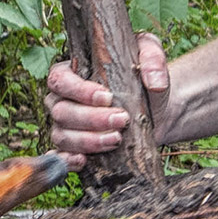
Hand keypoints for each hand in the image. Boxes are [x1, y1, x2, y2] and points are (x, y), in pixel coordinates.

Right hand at [43, 34, 170, 162]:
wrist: (158, 110)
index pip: (59, 79)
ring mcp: (65, 125)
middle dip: (92, 119)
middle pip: (61, 111)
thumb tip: (154, 82)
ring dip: (88, 141)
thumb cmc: (146, 78)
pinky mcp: (74, 147)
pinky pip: (60, 157)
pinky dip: (68, 161)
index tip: (108, 98)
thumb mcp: (152, 57)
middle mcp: (62, 99)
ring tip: (116, 139)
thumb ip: (152, 58)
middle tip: (122, 120)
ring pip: (61, 136)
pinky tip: (84, 161)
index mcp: (71, 71)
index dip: (79, 91)